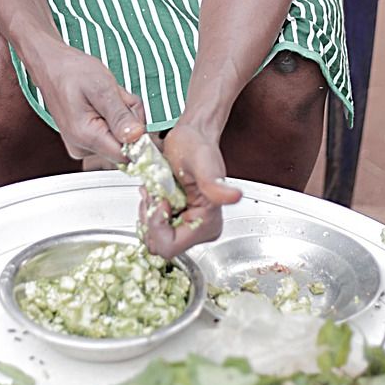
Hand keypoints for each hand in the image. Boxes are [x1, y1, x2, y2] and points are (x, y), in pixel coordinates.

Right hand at [36, 46, 145, 162]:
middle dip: (129, 119)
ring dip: (123, 115)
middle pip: (126, 145)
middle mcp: (82, 148)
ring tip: (107, 96)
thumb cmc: (73, 72)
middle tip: (115, 96)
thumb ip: (120, 115)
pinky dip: (115, 116)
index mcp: (86, 137)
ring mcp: (82, 145)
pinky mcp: (85, 141)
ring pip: (121, 138)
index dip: (137, 133)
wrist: (52, 66)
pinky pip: (112, 133)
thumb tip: (137, 137)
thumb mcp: (102, 88)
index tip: (128, 108)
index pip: (126, 154)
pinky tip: (103, 102)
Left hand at [139, 122, 240, 256]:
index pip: (169, 246)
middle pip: (160, 245)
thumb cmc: (195, 146)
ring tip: (156, 192)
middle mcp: (201, 230)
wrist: (190, 138)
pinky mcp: (179, 221)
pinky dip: (149, 212)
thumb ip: (215, 184)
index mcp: (209, 223)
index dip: (156, 225)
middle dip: (151, 219)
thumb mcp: (202, 163)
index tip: (161, 200)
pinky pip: (155, 229)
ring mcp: (189, 227)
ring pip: (154, 238)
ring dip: (149, 214)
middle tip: (156, 194)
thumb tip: (234, 196)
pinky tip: (156, 195)